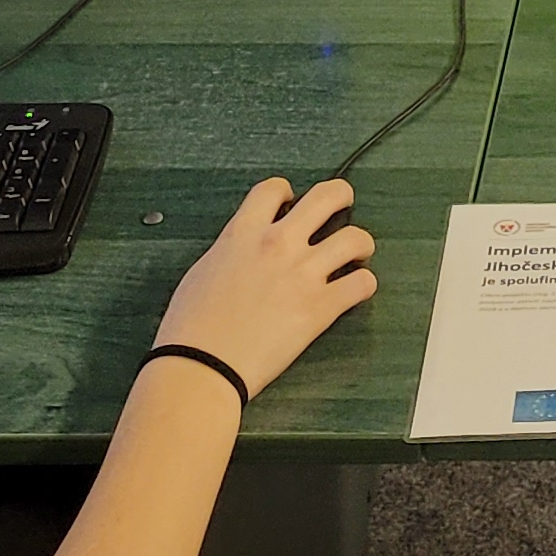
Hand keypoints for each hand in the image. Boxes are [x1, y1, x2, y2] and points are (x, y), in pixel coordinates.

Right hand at [155, 175, 379, 394]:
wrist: (202, 366)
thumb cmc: (192, 328)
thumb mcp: (202, 271)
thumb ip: (231, 252)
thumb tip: (242, 251)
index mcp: (244, 234)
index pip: (273, 188)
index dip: (287, 191)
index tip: (291, 200)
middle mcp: (278, 245)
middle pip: (326, 196)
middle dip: (341, 196)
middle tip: (344, 205)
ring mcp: (303, 274)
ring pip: (354, 238)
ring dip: (360, 243)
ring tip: (358, 253)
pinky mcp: (320, 307)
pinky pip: (361, 284)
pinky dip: (364, 285)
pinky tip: (356, 290)